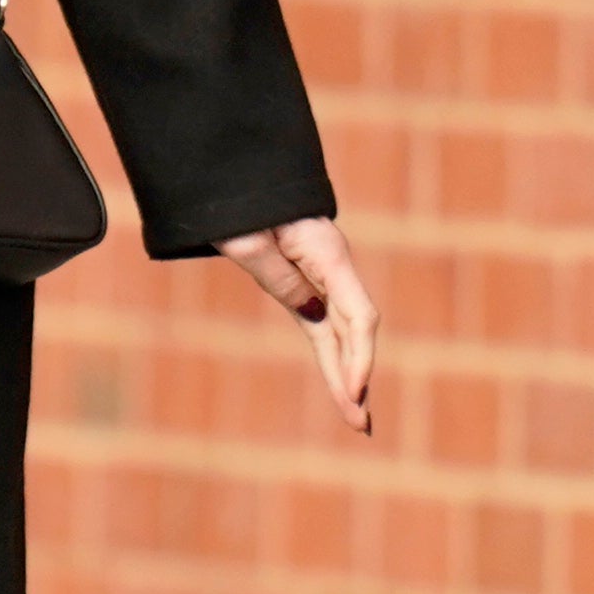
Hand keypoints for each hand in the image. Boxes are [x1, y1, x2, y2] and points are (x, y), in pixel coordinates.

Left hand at [218, 217, 380, 438]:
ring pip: (340, 332)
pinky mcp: (306, 279)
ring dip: (346, 373)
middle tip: (361, 426)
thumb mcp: (249, 242)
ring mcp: (323, 274)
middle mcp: (332, 266)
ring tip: (357, 418)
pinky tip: (341, 381)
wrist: (232, 167)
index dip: (359, 357)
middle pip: (353, 331)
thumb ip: (282, 279)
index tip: (355, 391)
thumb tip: (313, 315)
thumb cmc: (236, 200)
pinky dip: (331, 353)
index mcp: (328, 255)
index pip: (357, 316)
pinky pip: (324, 322)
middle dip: (356, 378)